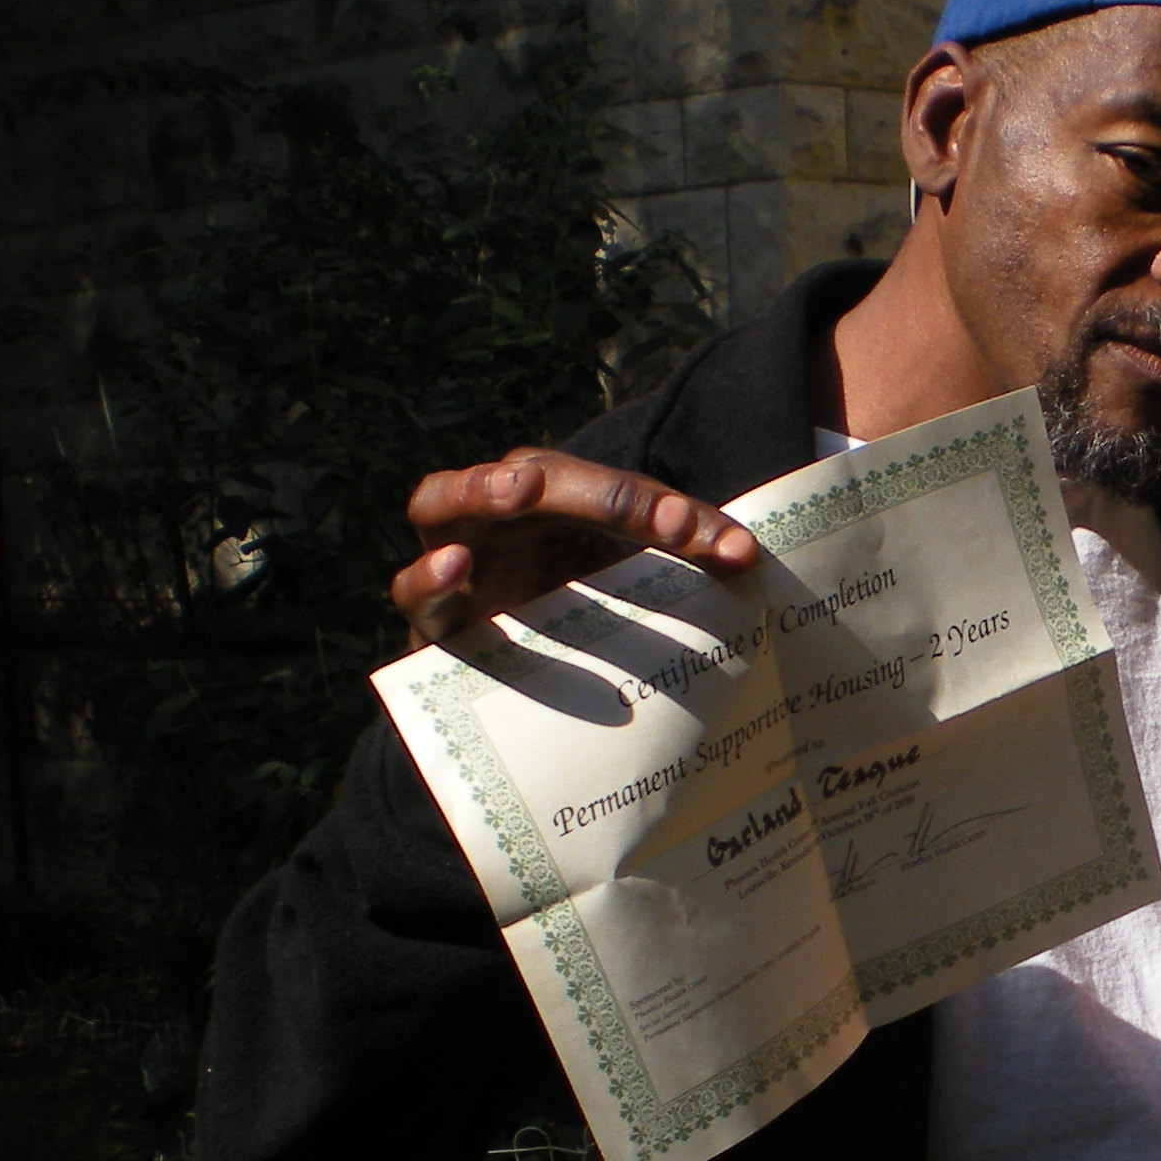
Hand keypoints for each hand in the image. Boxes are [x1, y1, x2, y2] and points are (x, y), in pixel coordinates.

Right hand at [390, 449, 760, 646]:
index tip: (720, 546)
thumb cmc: (576, 617)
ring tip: (518, 492)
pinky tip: (454, 568)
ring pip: (444, 501)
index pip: (618, 492)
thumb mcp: (630, 589)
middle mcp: (503, 512)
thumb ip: (678, 565)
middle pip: (537, 477)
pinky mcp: (429, 612)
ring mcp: (456, 552)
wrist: (510, 683)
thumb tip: (747, 557)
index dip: (666, 513)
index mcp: (559, 498)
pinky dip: (429, 576)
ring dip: (480, 491)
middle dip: (590, 491)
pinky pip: (413, 587)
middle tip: (642, 510)